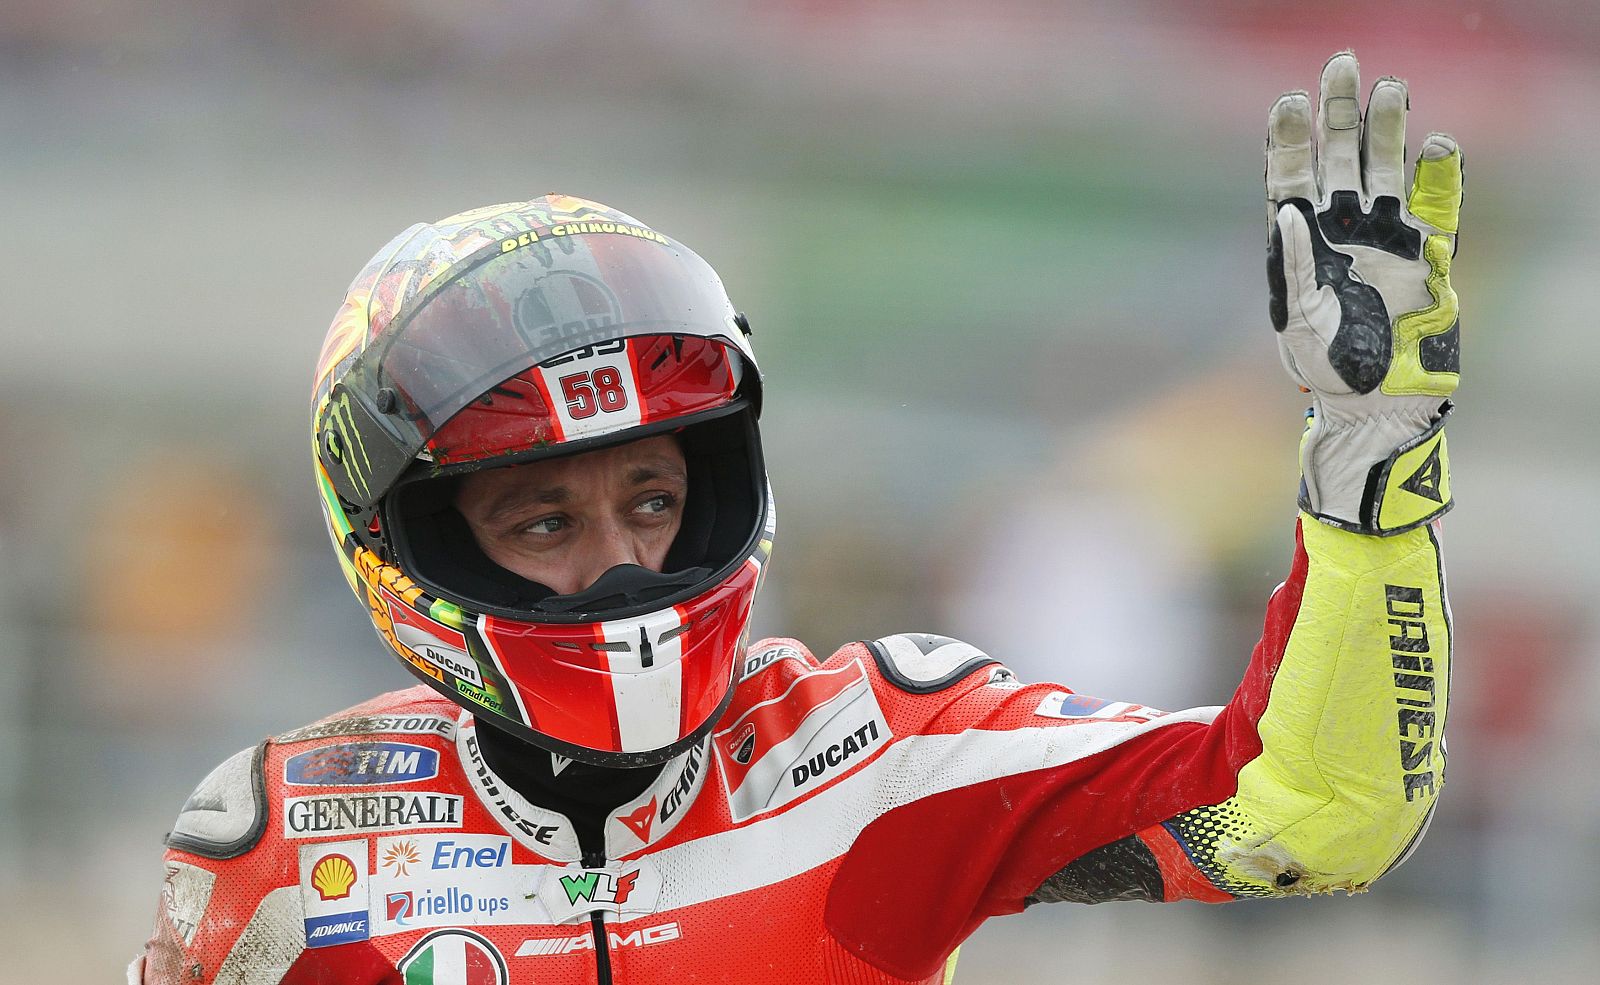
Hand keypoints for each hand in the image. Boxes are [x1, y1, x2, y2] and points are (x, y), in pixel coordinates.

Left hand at [1266, 51, 1462, 534]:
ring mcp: (1386, 238)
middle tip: (1342, 66)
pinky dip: (1439, 176)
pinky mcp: (1428, 255)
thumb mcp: (1300, 319)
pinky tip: (1436, 144)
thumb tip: (1288, 214)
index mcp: (1301, 243)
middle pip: (1340, 158)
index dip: (1289, 138)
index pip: (1291, 177)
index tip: (1287, 102)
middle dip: (1340, 113)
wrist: (1378, 402)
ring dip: (1388, 130)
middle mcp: (1342, 231)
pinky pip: (1437, 205)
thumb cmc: (1328, 368)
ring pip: (1386, 170)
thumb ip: (1296, 265)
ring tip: (1392, 88)